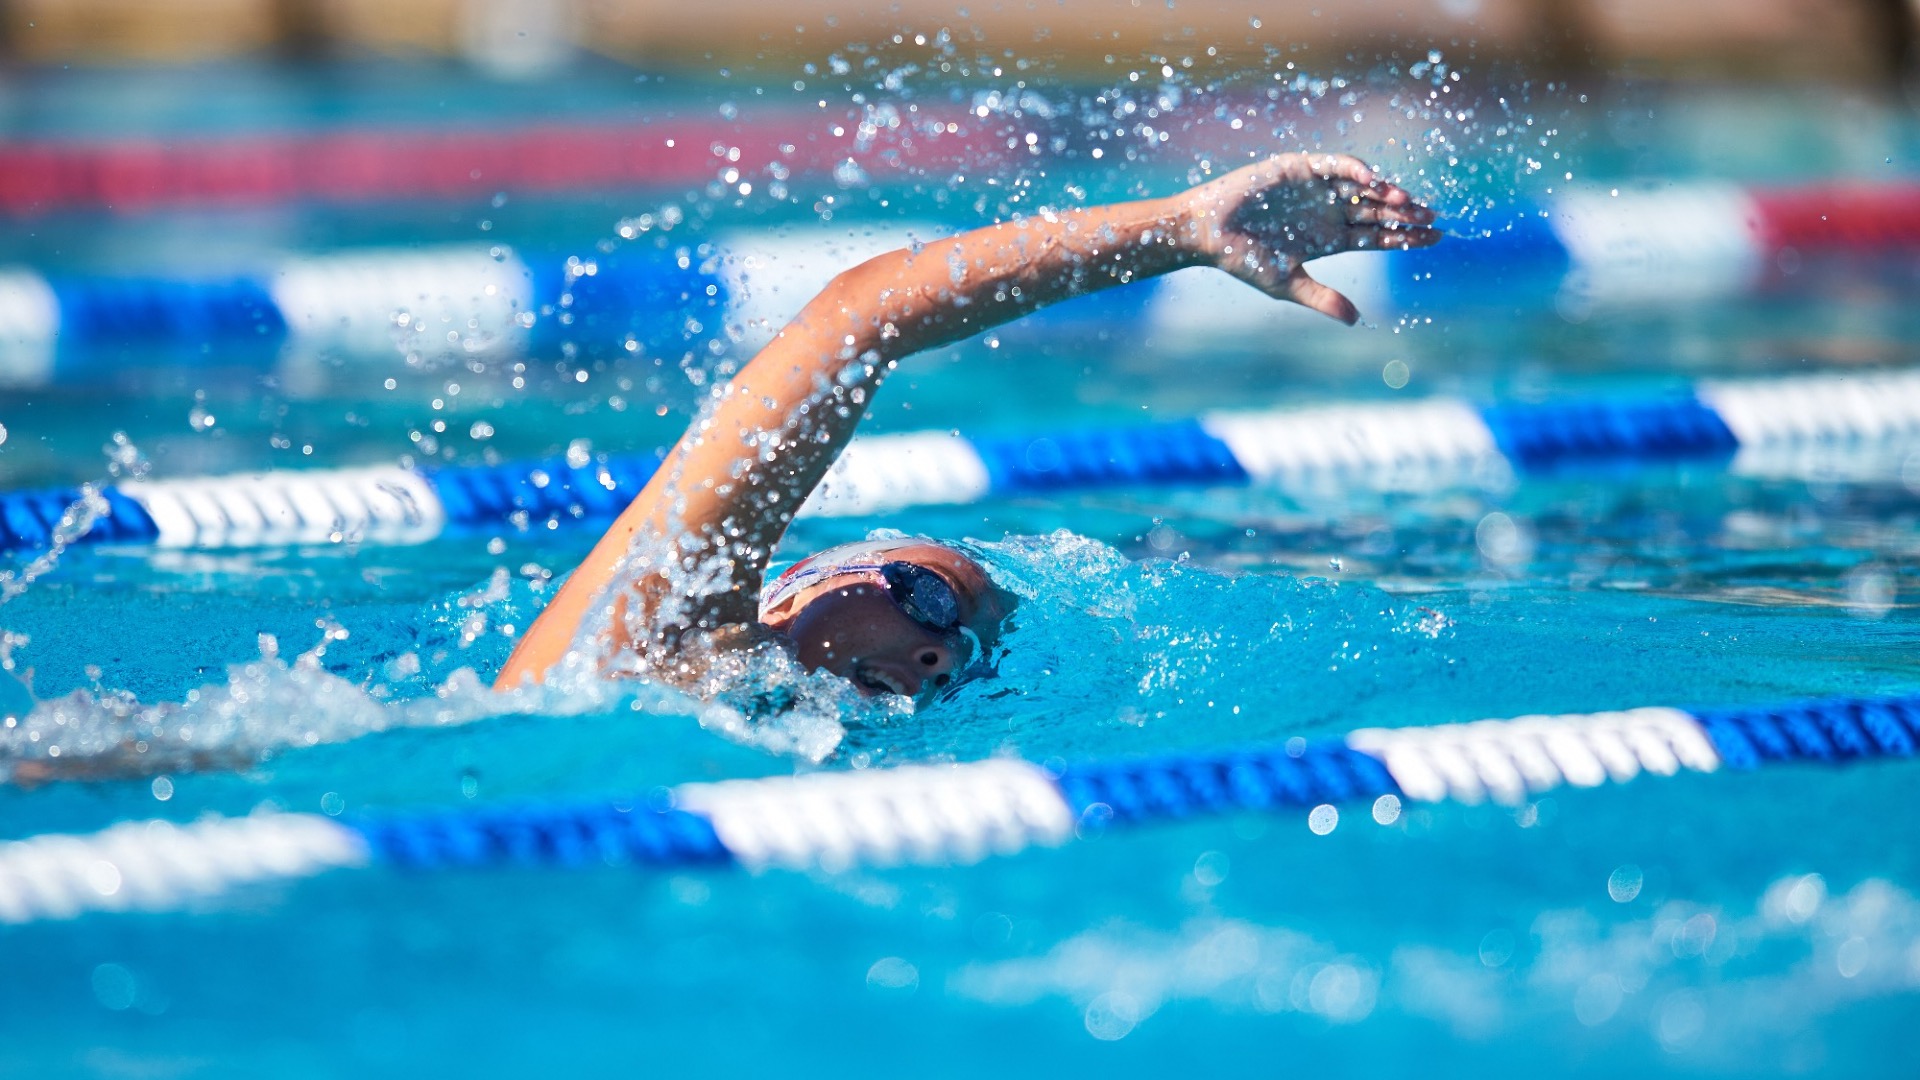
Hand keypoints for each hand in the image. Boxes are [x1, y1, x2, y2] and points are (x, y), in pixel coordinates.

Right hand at [1181, 153, 1438, 324]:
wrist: (1207, 232)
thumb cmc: (1242, 260)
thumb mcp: (1287, 284)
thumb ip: (1323, 298)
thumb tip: (1358, 321)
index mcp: (1329, 240)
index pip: (1378, 237)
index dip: (1406, 237)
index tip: (1437, 236)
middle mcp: (1329, 212)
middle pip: (1378, 211)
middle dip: (1406, 214)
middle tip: (1433, 217)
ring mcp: (1317, 189)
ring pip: (1363, 188)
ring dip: (1386, 193)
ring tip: (1409, 202)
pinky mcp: (1300, 168)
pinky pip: (1336, 166)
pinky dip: (1356, 171)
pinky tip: (1374, 182)